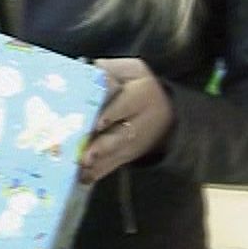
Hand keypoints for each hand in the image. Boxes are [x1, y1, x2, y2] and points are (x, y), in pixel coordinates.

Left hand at [81, 58, 173, 184]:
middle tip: (86, 155)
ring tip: (80, 169)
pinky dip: (96, 173)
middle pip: (120, 137)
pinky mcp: (125, 156)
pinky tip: (81, 178)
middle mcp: (138, 124)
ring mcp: (132, 144)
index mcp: (141, 96)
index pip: (127, 104)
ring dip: (96, 164)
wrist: (167, 113)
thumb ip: (111, 70)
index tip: (99, 122)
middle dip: (102, 147)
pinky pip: (110, 167)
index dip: (112, 113)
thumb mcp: (133, 71)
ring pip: (113, 155)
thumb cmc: (141, 86)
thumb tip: (90, 71)